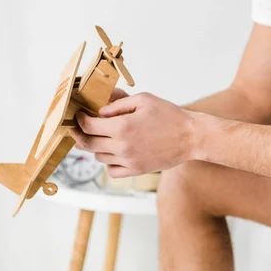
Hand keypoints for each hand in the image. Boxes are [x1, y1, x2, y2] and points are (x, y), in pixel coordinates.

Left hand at [69, 92, 198, 177]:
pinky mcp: (136, 170)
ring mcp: (129, 161)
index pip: (88, 126)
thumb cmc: (170, 115)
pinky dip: (109, 161)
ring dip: (97, 146)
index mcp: (122, 127)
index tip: (79, 115)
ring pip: (99, 156)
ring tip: (104, 136)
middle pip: (88, 143)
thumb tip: (99, 111)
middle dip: (80, 133)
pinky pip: (112, 170)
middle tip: (79, 127)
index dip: (79, 120)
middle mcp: (122, 146)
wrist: (192, 137)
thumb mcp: (143, 100)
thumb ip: (118, 104)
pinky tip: (115, 151)